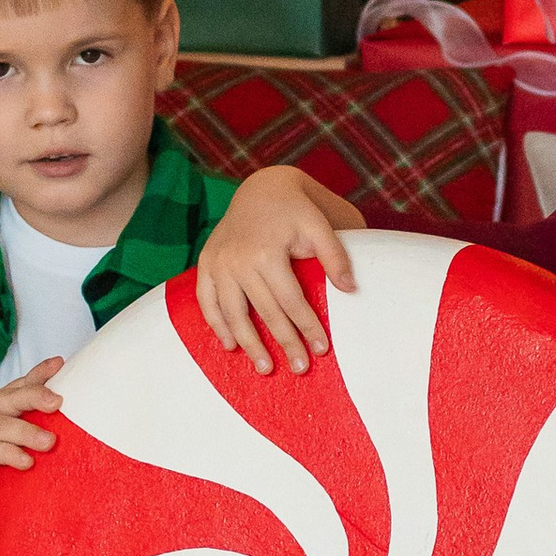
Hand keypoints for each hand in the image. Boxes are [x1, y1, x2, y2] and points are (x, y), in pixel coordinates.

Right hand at [0, 362, 65, 517]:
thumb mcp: (19, 439)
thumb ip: (37, 425)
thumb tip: (71, 420)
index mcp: (1, 403)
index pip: (23, 383)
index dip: (41, 373)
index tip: (61, 364)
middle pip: (13, 398)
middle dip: (35, 396)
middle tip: (57, 402)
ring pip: (2, 424)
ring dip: (27, 432)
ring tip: (49, 442)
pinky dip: (11, 454)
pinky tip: (27, 462)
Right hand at [195, 165, 361, 372]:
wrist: (260, 188)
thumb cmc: (295, 209)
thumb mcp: (319, 225)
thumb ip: (334, 256)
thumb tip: (350, 289)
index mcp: (266, 253)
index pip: (290, 301)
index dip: (307, 327)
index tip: (322, 349)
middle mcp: (238, 261)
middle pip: (264, 313)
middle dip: (284, 343)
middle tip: (301, 368)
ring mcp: (218, 263)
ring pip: (232, 313)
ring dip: (248, 344)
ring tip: (266, 367)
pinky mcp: (205, 263)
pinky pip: (206, 301)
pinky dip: (216, 324)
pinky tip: (230, 345)